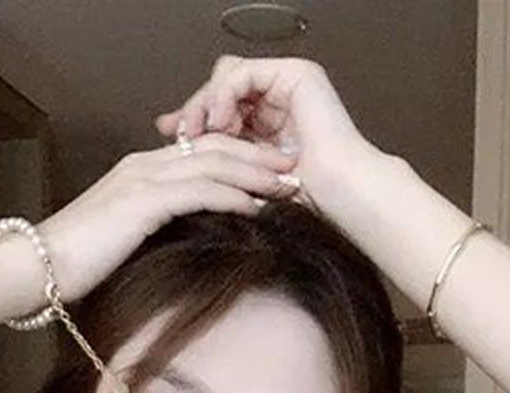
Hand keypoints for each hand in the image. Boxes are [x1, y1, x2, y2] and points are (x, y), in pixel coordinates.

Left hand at [153, 57, 373, 214]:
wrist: (338, 199)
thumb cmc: (303, 202)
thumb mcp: (246, 179)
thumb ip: (221, 161)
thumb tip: (184, 156)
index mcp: (269, 123)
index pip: (222, 107)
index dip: (195, 118)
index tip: (171, 133)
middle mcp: (279, 99)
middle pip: (223, 87)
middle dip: (196, 107)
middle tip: (178, 130)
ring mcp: (289, 83)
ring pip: (229, 76)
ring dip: (209, 101)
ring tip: (201, 131)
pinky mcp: (296, 74)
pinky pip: (244, 73)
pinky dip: (225, 94)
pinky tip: (219, 121)